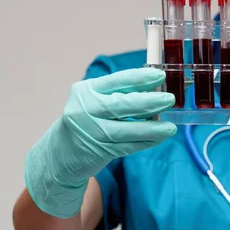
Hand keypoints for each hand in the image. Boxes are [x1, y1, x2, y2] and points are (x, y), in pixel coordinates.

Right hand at [25, 68, 176, 217]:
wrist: (59, 153)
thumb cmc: (86, 120)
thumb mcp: (94, 101)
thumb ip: (119, 94)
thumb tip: (157, 88)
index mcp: (86, 90)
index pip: (116, 80)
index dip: (140, 78)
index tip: (160, 76)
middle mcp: (85, 109)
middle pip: (122, 104)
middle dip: (149, 101)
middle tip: (169, 99)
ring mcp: (90, 131)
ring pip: (127, 129)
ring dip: (152, 128)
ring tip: (170, 127)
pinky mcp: (97, 151)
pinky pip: (127, 146)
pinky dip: (145, 142)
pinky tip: (159, 138)